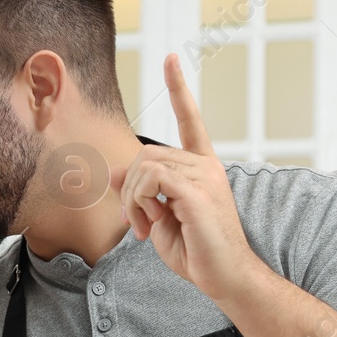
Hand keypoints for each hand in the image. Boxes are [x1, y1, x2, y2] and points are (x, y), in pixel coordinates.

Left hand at [114, 53, 268, 302]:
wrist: (223, 277)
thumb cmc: (195, 250)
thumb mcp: (159, 217)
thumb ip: (140, 192)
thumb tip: (114, 171)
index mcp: (201, 168)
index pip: (191, 120)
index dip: (179, 89)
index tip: (171, 59)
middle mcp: (206, 166)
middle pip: (146, 153)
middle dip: (129, 189)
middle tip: (137, 222)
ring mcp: (205, 176)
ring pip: (144, 166)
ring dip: (132, 200)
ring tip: (146, 227)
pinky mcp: (198, 191)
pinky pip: (151, 179)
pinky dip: (140, 202)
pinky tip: (151, 226)